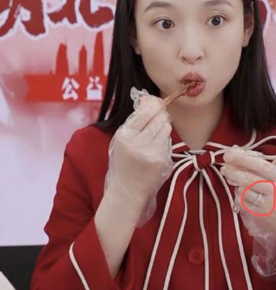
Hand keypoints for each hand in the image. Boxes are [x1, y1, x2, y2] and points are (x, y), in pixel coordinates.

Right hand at [105, 94, 172, 226]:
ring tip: (155, 135)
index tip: (157, 103)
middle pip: (158, 118)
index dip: (153, 105)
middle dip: (161, 116)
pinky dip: (164, 141)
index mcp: (124, 135)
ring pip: (165, 128)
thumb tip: (148, 99)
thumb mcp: (121, 140)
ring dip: (164, 127)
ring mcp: (151, 152)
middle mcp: (137, 142)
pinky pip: (168, 142)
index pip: (144, 112)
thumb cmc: (123, 162)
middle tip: (159, 118)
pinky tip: (157, 147)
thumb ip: (134, 121)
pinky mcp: (162, 160)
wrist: (127, 190)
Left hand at [222, 151, 275, 276]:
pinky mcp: (260, 214)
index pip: (260, 165)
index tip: (229, 155)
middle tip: (224, 168)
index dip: (242, 159)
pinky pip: (242, 202)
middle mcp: (274, 190)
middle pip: (248, 179)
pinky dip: (239, 196)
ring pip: (243, 190)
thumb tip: (242, 150)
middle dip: (232, 172)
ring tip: (232, 178)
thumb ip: (264, 165)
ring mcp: (267, 203)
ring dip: (235, 184)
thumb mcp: (275, 176)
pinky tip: (241, 192)